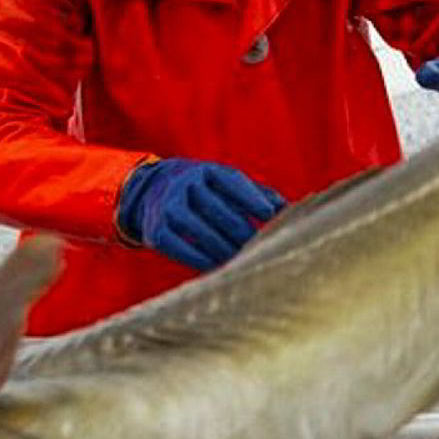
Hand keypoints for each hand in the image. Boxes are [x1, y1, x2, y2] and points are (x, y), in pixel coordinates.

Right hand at [117, 158, 286, 271]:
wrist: (149, 192)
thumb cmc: (203, 191)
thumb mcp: (224, 184)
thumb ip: (257, 194)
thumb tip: (288, 210)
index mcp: (205, 170)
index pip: (232, 182)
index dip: (253, 199)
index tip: (271, 217)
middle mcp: (184, 183)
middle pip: (220, 212)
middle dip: (244, 234)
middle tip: (263, 250)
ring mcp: (167, 207)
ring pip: (203, 233)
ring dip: (227, 251)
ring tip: (246, 263)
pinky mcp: (156, 230)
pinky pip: (181, 249)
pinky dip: (202, 261)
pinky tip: (219, 269)